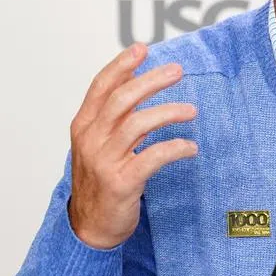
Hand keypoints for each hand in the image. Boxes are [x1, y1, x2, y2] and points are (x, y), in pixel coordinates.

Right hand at [68, 43, 198, 248]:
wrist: (90, 227)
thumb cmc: (99, 180)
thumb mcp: (100, 143)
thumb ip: (116, 116)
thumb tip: (136, 81)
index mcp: (84, 126)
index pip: (101, 87)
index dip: (121, 66)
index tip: (142, 48)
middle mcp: (91, 140)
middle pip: (121, 100)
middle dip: (151, 81)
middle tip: (177, 71)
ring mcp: (104, 161)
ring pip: (137, 124)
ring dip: (168, 112)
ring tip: (191, 110)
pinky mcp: (121, 182)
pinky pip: (152, 157)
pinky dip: (174, 148)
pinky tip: (190, 147)